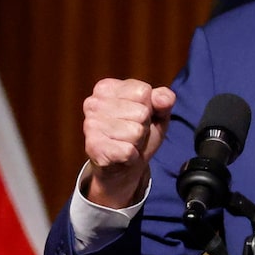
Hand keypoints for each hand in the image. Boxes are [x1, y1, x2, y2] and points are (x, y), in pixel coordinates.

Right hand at [82, 78, 175, 207]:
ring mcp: (90, 125)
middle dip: (143, 126)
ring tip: (125, 142)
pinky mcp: (93, 147)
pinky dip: (131, 156)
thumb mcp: (157, 113)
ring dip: (137, 142)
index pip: (143, 91)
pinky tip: (121, 155)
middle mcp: (93, 102)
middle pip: (142, 112)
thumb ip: (164, 99)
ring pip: (136, 132)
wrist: (123, 166)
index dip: (148, 107)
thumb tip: (162, 99)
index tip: (136, 116)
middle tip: (131, 133)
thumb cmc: (139, 133)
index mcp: (107, 87)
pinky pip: (128, 151)